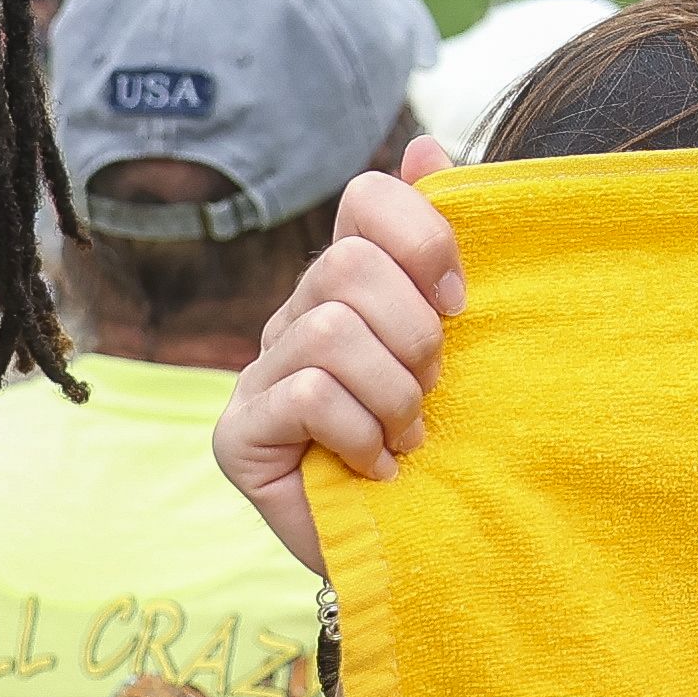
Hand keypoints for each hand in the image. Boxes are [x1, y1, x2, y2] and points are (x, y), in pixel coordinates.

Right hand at [215, 148, 457, 570]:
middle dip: (413, 336)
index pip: (367, 199)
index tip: (460, 305)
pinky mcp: (237, 433)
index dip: (424, 239)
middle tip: (431, 394)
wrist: (413, 551)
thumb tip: (424, 145)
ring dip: (392, 394)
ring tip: (407, 438)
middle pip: (348, 266)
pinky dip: (359, 434)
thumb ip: (442, 252)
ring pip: (330, 332)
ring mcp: (258, 373)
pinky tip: (374, 468)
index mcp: (349, 282)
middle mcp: (294, 314)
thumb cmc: (440, 443)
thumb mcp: (460, 344)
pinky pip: (307, 395)